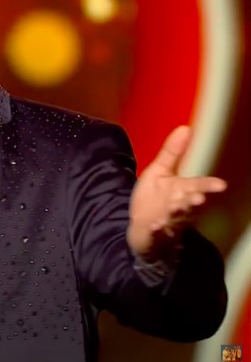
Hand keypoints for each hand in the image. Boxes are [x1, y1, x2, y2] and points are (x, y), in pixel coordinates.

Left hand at [127, 125, 226, 259]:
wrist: (141, 225)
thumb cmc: (155, 196)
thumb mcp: (159, 171)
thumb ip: (172, 152)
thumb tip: (185, 127)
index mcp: (181, 190)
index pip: (197, 186)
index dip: (208, 186)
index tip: (220, 184)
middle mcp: (178, 206)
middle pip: (189, 203)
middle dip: (193, 200)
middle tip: (198, 197)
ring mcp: (167, 220)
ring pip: (175, 218)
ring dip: (175, 213)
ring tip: (173, 207)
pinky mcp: (154, 233)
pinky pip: (156, 233)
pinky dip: (156, 229)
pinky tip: (155, 226)